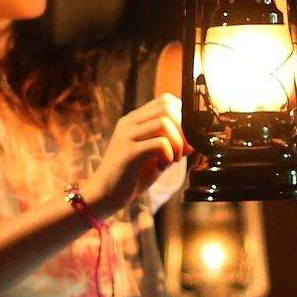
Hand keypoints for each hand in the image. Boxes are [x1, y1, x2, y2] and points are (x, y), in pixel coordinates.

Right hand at [87, 93, 188, 212]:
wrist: (103, 196)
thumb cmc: (129, 177)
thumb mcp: (155, 158)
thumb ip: (172, 147)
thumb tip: (194, 141)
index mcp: (135, 121)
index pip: (166, 101)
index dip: (183, 116)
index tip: (185, 138)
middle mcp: (129, 123)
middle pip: (167, 107)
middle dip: (183, 129)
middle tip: (181, 151)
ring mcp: (126, 136)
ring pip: (164, 122)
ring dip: (177, 143)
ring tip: (172, 160)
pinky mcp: (127, 153)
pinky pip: (159, 143)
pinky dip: (168, 155)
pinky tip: (162, 166)